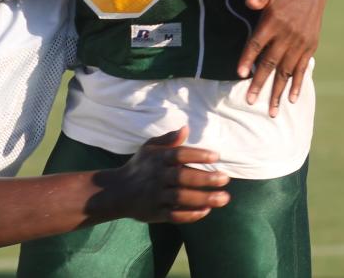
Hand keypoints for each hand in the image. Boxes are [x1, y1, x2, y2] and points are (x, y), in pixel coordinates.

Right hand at [103, 127, 229, 223]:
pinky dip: (190, 214)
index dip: (197, 154)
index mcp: (157, 158)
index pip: (178, 154)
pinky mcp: (156, 213)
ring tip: (224, 198)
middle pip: (182, 177)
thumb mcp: (149, 148)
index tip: (216, 156)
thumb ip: (168, 139)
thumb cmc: (139, 166)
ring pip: (181, 197)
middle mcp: (157, 176)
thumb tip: (186, 128)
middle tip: (225, 179)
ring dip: (203, 198)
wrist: (118, 191)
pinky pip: (175, 215)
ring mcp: (156, 195)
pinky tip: (206, 211)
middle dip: (205, 178)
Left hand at [236, 0, 326, 115]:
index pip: (257, 44)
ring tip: (271, 110)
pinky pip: (302, 69)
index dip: (248, 58)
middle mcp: (287, 35)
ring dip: (278, 91)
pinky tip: (291, 99)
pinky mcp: (309, 46)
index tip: (240, 74)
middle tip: (250, 101)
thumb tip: (249, 3)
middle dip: (260, 83)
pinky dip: (297, 84)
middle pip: (270, 63)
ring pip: (286, 71)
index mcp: (274, 21)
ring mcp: (300, 43)